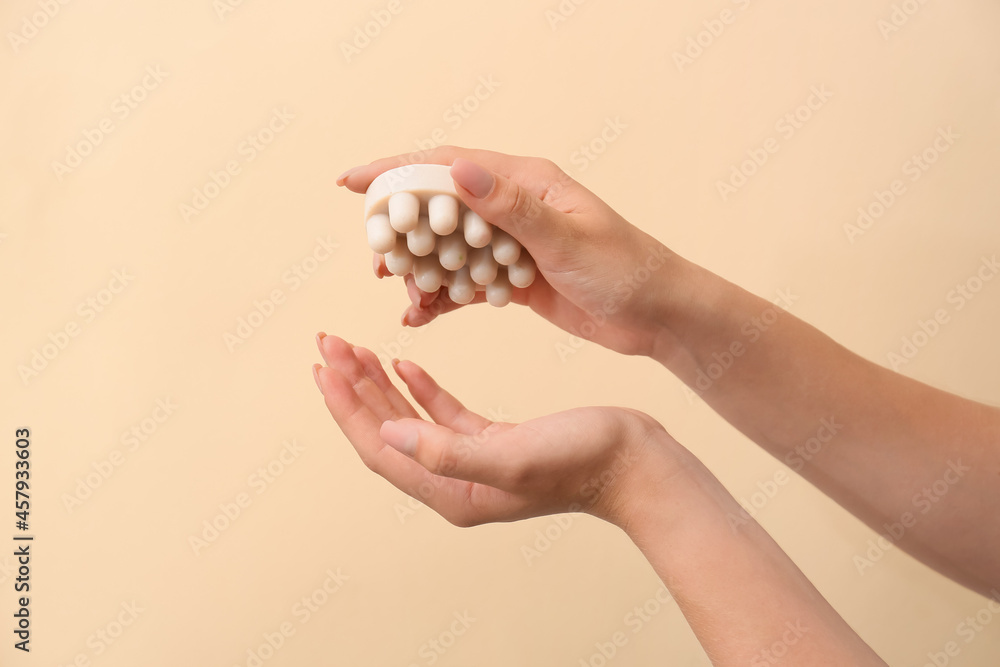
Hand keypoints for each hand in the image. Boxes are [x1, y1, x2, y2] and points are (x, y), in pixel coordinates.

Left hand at [313, 332, 687, 527]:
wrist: (637, 465)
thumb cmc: (583, 462)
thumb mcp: (512, 454)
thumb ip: (447, 451)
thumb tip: (386, 434)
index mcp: (452, 492)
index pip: (379, 448)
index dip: (347, 408)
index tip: (323, 367)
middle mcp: (455, 482)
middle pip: (386, 431)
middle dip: (353, 388)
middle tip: (328, 344)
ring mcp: (474, 462)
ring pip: (409, 419)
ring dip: (380, 383)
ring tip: (353, 349)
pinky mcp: (495, 440)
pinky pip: (443, 413)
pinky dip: (420, 386)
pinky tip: (404, 363)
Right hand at [338, 146, 679, 356]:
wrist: (660, 316)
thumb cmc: (628, 271)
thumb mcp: (569, 240)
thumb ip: (514, 209)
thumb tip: (457, 172)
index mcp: (527, 183)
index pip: (447, 166)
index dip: (394, 171)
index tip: (350, 183)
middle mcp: (515, 207)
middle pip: (440, 208)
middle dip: (403, 233)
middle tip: (378, 263)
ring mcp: (513, 242)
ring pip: (450, 249)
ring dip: (422, 270)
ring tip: (404, 296)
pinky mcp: (515, 277)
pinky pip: (468, 281)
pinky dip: (444, 296)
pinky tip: (424, 315)